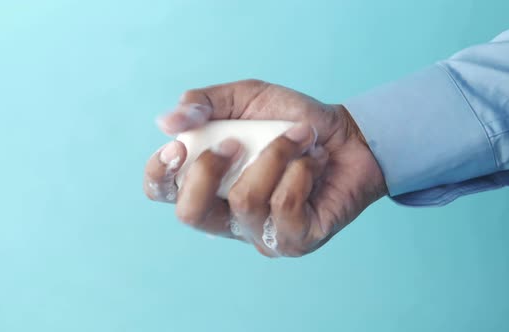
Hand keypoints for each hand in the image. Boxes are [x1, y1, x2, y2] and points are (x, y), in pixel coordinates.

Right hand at [144, 79, 386, 256]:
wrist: (348, 134)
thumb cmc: (291, 120)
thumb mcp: (245, 99)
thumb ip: (204, 104)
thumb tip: (166, 122)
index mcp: (207, 182)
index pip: (163, 191)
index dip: (160, 171)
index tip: (179, 145)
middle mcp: (228, 215)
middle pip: (190, 213)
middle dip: (210, 170)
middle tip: (237, 141)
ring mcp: (260, 233)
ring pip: (245, 201)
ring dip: (273, 155)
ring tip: (299, 138)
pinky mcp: (295, 240)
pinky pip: (285, 207)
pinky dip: (300, 172)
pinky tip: (312, 163)